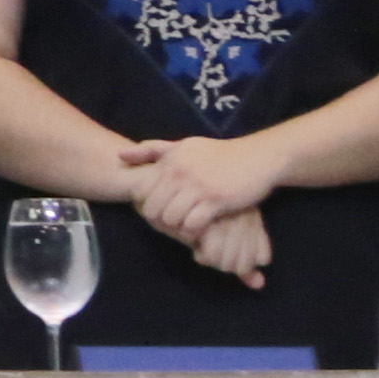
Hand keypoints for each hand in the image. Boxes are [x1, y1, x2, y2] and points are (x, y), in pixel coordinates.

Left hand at [116, 133, 282, 246]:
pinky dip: (193, 231)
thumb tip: (120, 154)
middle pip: (152, 209)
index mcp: (170, 159)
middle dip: (159, 221)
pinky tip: (201, 228)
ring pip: (170, 219)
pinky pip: (191, 225)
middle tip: (172, 224)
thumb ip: (153, 150)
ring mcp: (197, 186)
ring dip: (177, 228)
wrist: (258, 158)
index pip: (141, 192)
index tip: (160, 209)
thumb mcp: (185, 146)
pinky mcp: (215, 201)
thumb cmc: (219, 154)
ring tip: (186, 226)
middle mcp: (180, 171)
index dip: (146, 206)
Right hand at [177, 204, 272, 288]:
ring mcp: (227, 219)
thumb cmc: (197, 219)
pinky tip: (197, 247)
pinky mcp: (209, 222)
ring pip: (229, 262)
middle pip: (244, 263)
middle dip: (226, 266)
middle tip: (213, 257)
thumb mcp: (227, 239)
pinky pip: (214, 254)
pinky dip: (204, 257)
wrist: (169, 194)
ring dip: (215, 263)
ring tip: (205, 252)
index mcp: (253, 216)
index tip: (227, 257)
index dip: (244, 266)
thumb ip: (244, 262)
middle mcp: (245, 216)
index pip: (262, 257)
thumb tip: (259, 285)